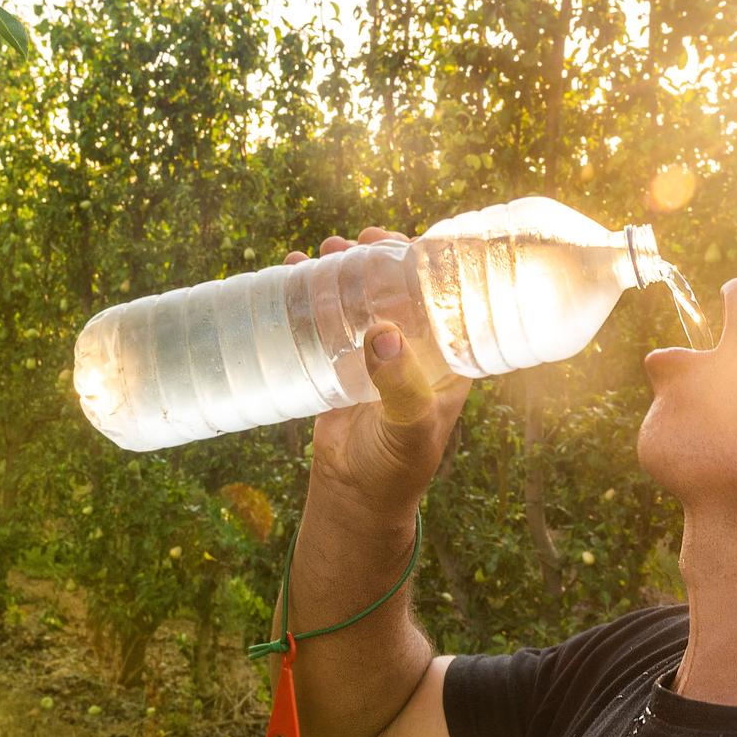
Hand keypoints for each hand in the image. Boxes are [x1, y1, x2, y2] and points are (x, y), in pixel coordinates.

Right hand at [286, 228, 471, 511]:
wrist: (357, 497)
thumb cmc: (396, 467)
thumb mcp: (407, 426)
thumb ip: (400, 385)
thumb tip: (383, 333)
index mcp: (446, 356)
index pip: (444, 295)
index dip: (425, 262)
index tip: (399, 240)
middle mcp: (414, 347)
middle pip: (398, 286)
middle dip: (376, 257)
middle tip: (351, 243)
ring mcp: (376, 352)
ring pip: (362, 297)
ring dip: (343, 270)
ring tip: (322, 252)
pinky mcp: (342, 362)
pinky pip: (328, 319)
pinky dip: (311, 293)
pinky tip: (290, 273)